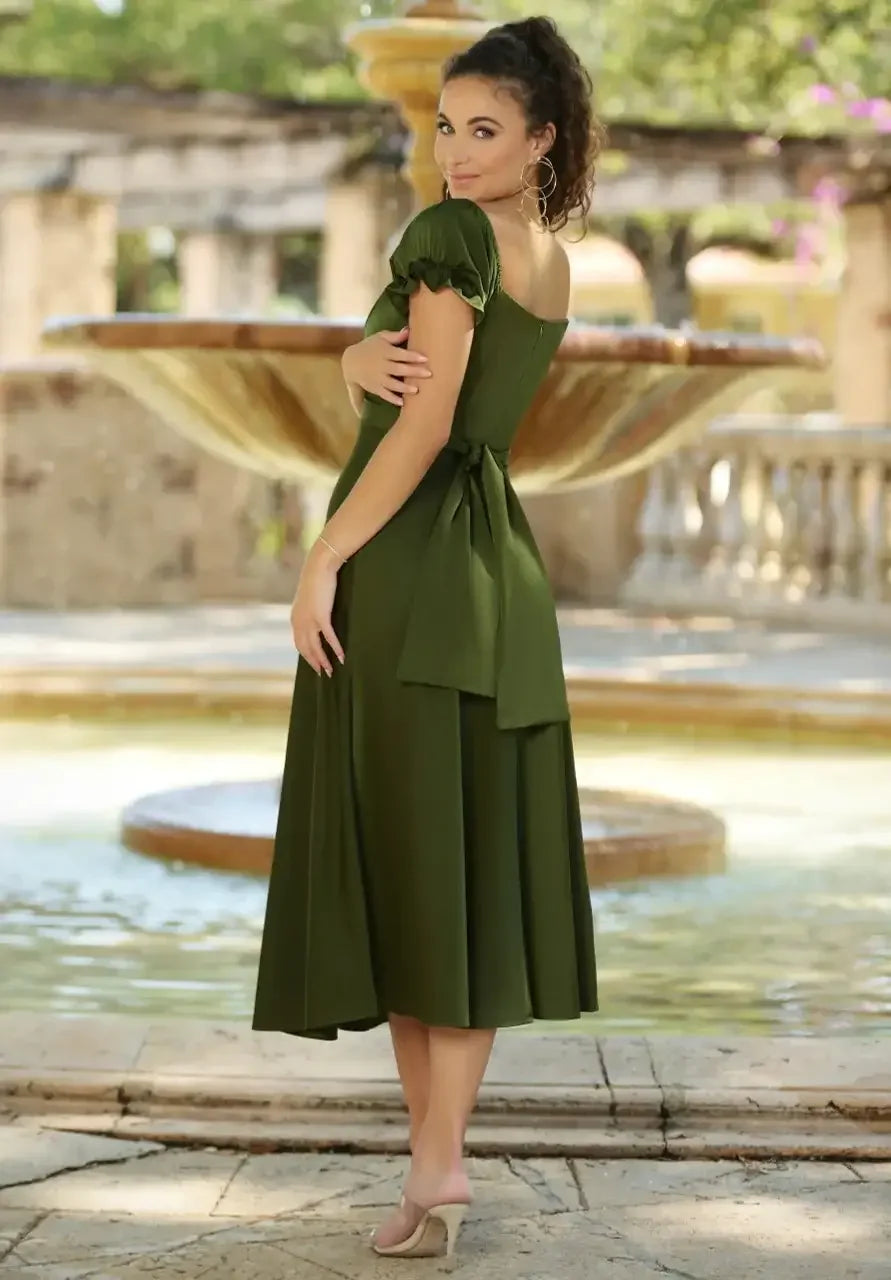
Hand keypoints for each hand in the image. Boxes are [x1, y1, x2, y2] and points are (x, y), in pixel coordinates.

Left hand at [289, 540, 345, 676]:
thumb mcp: (309, 598)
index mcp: (295, 618)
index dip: (307, 656)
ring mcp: (309, 620)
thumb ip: (310, 610)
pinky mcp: (321, 616)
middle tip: (324, 674)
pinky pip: (328, 637)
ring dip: (323, 660)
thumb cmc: (316, 579)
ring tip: (332, 670)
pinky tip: (342, 657)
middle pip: (305, 649)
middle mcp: (299, 621)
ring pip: (315, 647)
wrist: (319, 565)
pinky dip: (335, 648)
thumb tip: (317, 617)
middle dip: (314, 663)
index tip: (315, 665)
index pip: (299, 643)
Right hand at [342, 327, 430, 406]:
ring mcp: (377, 378)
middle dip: (414, 371)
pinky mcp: (374, 388)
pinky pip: (384, 394)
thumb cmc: (370, 347)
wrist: (350, 362)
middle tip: (429, 374)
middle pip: (399, 369)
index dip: (412, 356)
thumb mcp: (380, 337)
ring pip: (392, 383)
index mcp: (384, 351)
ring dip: (404, 387)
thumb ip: (394, 336)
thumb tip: (409, 330)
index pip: (400, 354)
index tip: (425, 358)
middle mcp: (381, 365)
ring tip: (416, 390)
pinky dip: (392, 399)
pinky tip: (402, 402)